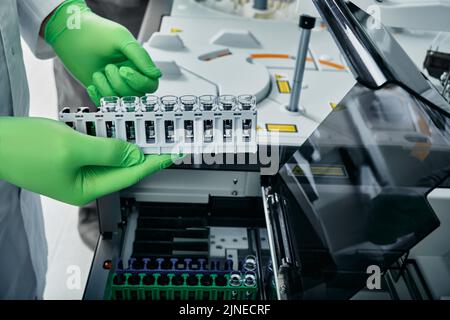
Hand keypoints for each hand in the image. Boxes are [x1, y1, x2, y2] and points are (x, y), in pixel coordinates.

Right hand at [0, 117, 174, 205]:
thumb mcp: (73, 147)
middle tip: (161, 138)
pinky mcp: (68, 159)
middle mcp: (84, 183)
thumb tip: (133, 154)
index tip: (173, 154)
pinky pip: (94, 149)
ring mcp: (75, 171)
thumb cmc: (24, 147)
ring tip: (141, 129)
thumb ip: (108, 151)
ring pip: (108, 156)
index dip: (154, 162)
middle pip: (121, 167)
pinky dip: (104, 137)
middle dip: (141, 151)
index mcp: (87, 188)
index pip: (130, 174)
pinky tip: (113, 126)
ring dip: (122, 142)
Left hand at [44, 0, 160, 105]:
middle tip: (108, 67)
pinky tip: (93, 80)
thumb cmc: (96, 32)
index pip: (150, 84)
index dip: (138, 81)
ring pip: (120, 100)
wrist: (70, 35)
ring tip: (99, 73)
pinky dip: (98, 94)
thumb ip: (141, 57)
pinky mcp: (102, 91)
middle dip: (120, 83)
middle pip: (136, 95)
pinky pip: (106, 103)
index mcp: (138, 64)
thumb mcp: (122, 39)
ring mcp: (115, 85)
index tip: (124, 70)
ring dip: (108, 88)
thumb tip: (156, 75)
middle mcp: (130, 76)